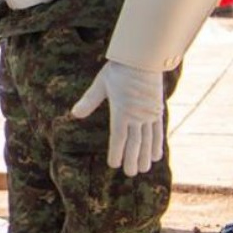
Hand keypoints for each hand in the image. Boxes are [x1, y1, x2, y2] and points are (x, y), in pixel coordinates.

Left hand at [71, 60, 164, 176]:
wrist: (143, 58)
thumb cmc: (119, 70)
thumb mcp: (101, 84)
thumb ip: (89, 101)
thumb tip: (74, 114)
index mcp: (122, 111)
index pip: (119, 138)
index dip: (117, 152)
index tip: (114, 165)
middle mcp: (138, 116)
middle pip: (135, 143)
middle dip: (133, 159)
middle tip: (131, 174)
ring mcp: (150, 114)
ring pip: (148, 140)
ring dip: (146, 155)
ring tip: (144, 169)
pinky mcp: (158, 110)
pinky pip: (158, 131)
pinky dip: (158, 144)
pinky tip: (157, 155)